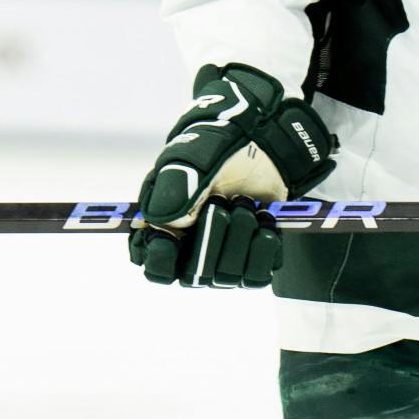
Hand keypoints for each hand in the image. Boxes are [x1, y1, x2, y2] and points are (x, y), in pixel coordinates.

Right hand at [130, 63, 337, 288]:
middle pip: (194, 277)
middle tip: (222, 203)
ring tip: (245, 204)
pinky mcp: (253, 257)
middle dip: (211, 238)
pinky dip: (263, 247)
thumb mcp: (186, 160)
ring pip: (227, 278)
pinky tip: (263, 219)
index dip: (161, 259)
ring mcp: (223, 256)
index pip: (155, 268)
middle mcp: (193, 248)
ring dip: (240, 237)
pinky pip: (257, 275)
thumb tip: (160, 222)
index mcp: (166, 228)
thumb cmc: (215, 149)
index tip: (171, 238)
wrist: (261, 140)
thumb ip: (170, 189)